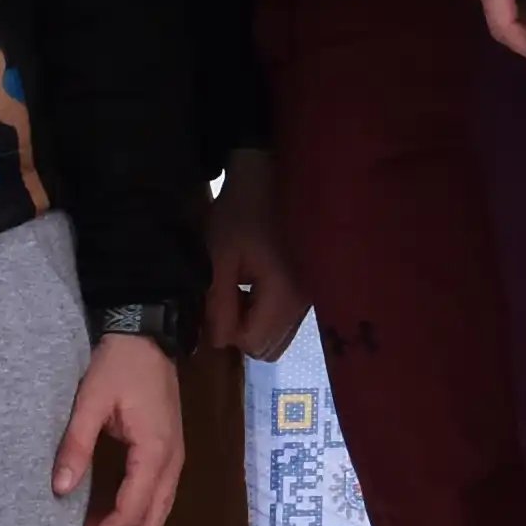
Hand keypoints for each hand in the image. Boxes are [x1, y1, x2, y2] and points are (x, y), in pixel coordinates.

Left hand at [55, 331, 187, 525]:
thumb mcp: (91, 401)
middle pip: (152, 522)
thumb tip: (60, 489)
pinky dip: (138, 511)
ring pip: (160, 513)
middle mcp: (172, 463)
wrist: (147, 335)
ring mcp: (176, 459)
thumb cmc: (119, 365)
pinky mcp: (172, 453)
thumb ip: (76, 445)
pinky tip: (109, 505)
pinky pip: (160, 497)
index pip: (133, 511)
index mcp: (154, 452)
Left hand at [202, 160, 310, 361]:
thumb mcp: (219, 258)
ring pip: (279, 336)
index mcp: (283, 296)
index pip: (254, 344)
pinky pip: (287, 319)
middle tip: (227, 296)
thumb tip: (219, 343)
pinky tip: (256, 281)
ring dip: (255, 321)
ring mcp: (310, 298)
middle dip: (242, 332)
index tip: (216, 301)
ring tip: (240, 286)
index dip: (227, 330)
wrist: (272, 177)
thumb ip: (218, 304)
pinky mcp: (310, 290)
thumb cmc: (241, 213)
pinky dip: (267, 310)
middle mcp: (303, 304)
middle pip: (270, 348)